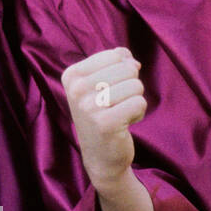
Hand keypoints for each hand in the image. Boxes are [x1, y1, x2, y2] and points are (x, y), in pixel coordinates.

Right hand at [61, 48, 146, 192]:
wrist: (99, 154)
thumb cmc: (102, 113)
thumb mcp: (99, 83)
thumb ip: (115, 62)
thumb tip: (130, 59)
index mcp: (71, 75)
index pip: (115, 55)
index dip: (122, 71)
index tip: (108, 90)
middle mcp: (76, 89)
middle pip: (127, 69)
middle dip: (130, 86)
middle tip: (115, 104)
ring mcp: (89, 106)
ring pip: (135, 85)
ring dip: (134, 100)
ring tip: (119, 113)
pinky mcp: (105, 123)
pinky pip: (139, 103)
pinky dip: (138, 113)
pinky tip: (124, 124)